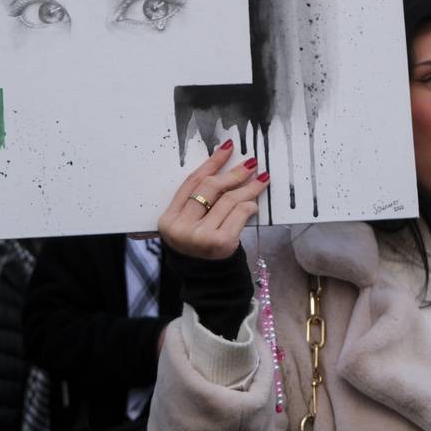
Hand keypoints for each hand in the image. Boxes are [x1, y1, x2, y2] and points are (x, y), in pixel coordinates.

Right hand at [157, 139, 268, 260]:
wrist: (207, 281)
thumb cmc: (199, 249)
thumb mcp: (189, 226)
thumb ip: (197, 202)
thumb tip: (225, 169)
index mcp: (168, 220)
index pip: (191, 183)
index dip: (211, 163)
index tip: (227, 149)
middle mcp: (181, 228)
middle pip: (210, 188)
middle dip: (233, 173)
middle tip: (251, 164)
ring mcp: (200, 236)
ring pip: (228, 200)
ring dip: (249, 187)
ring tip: (262, 179)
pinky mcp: (220, 243)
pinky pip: (239, 214)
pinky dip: (250, 206)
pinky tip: (255, 203)